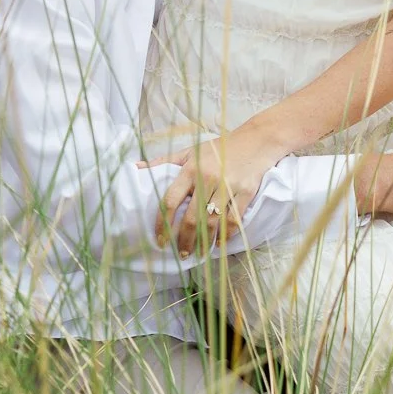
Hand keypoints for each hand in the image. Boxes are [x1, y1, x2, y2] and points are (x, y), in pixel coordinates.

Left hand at [156, 125, 291, 256]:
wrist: (257, 139)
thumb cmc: (219, 147)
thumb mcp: (190, 151)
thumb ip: (164, 161)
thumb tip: (136, 167)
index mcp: (191, 169)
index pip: (170, 200)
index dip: (162, 224)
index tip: (160, 240)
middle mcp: (208, 178)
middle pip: (192, 217)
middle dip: (184, 240)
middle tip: (181, 254)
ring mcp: (229, 185)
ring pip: (212, 222)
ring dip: (204, 242)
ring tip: (199, 253)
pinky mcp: (247, 191)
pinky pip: (234, 220)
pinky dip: (226, 236)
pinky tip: (220, 243)